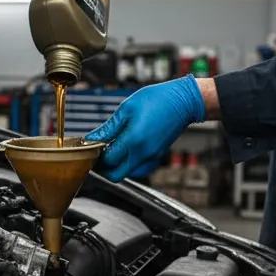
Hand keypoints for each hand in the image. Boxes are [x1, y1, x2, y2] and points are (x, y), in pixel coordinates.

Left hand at [86, 75, 205, 181]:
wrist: (184, 101)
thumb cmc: (157, 99)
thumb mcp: (127, 109)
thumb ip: (108, 128)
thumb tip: (92, 138)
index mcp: (134, 141)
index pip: (107, 161)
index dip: (95, 156)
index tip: (91, 146)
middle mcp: (143, 154)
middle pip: (116, 176)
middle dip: (103, 168)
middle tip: (98, 154)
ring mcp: (151, 157)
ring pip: (126, 171)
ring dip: (115, 164)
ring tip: (111, 145)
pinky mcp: (156, 155)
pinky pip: (136, 165)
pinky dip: (127, 160)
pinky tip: (124, 144)